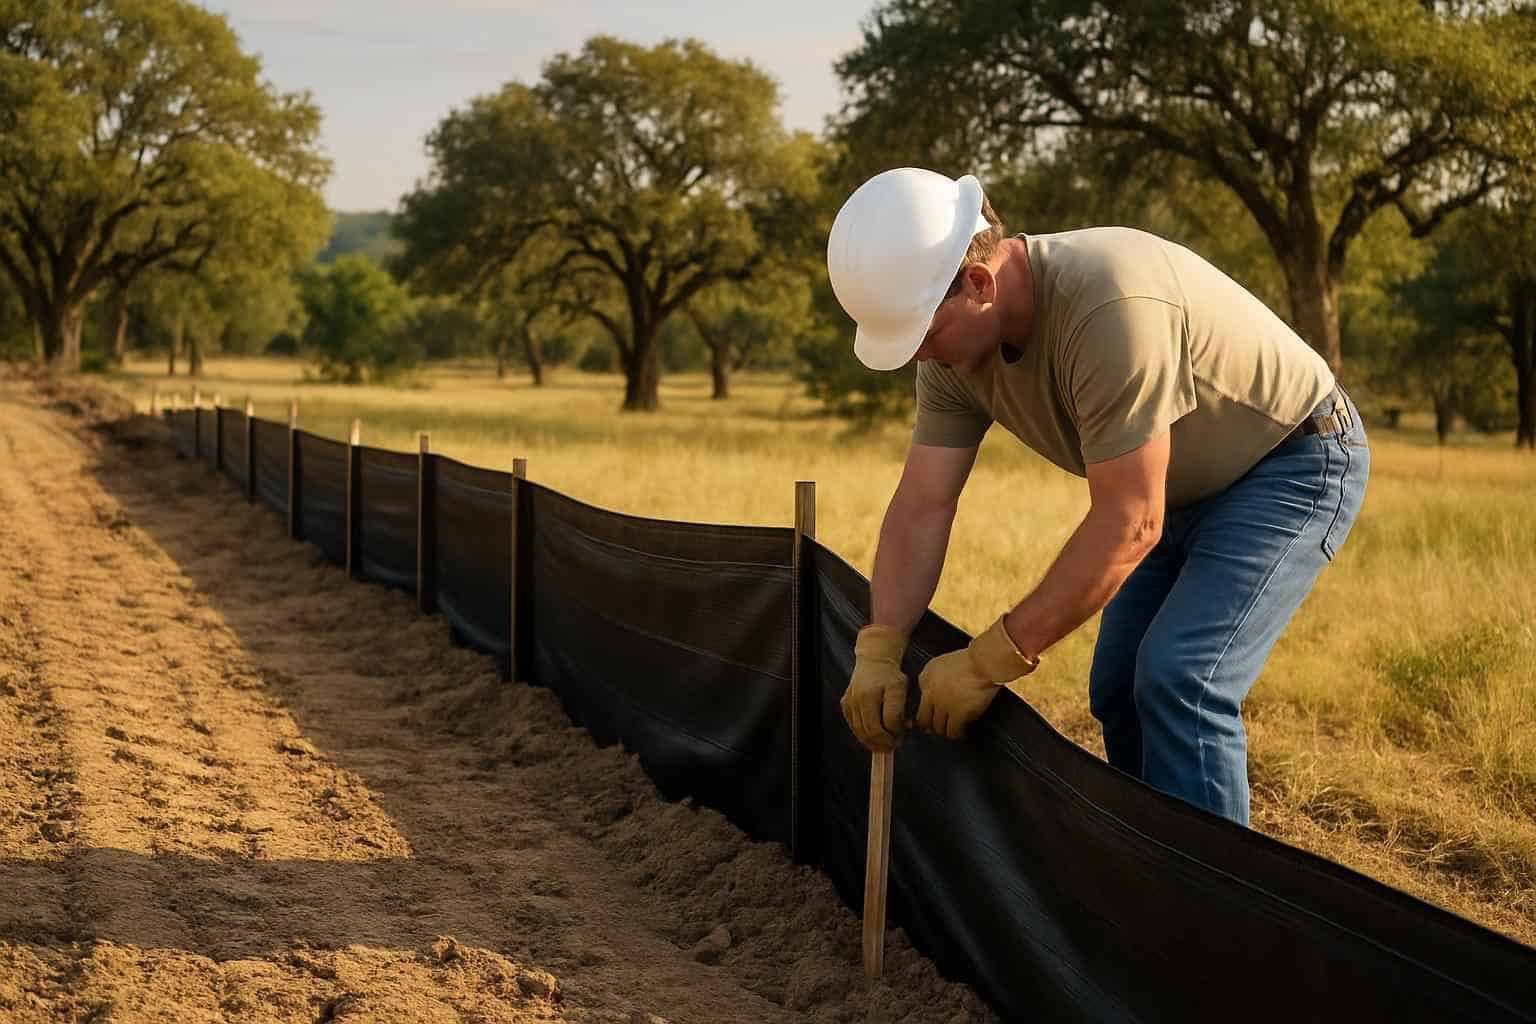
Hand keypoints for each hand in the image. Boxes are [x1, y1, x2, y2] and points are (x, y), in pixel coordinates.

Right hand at [841, 624, 908, 751]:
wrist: (873, 662)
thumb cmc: (890, 676)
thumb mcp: (901, 688)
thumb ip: (900, 709)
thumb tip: (901, 729)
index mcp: (876, 692)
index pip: (887, 721)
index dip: (896, 732)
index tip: (902, 735)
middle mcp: (860, 697)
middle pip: (872, 730)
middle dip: (884, 742)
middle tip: (893, 745)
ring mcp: (850, 702)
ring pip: (861, 732)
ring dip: (873, 742)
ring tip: (884, 743)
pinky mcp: (845, 705)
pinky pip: (854, 727)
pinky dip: (863, 735)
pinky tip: (873, 735)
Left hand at [915, 615, 1036, 740]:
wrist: (984, 662)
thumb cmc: (971, 661)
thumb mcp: (944, 664)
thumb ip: (935, 679)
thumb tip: (935, 699)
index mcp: (926, 677)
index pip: (917, 701)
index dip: (925, 711)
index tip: (930, 717)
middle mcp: (930, 692)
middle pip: (923, 719)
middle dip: (930, 726)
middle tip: (937, 730)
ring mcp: (943, 704)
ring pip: (938, 727)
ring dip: (945, 731)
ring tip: (952, 732)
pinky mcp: (957, 713)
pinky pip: (953, 731)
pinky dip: (957, 734)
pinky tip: (962, 733)